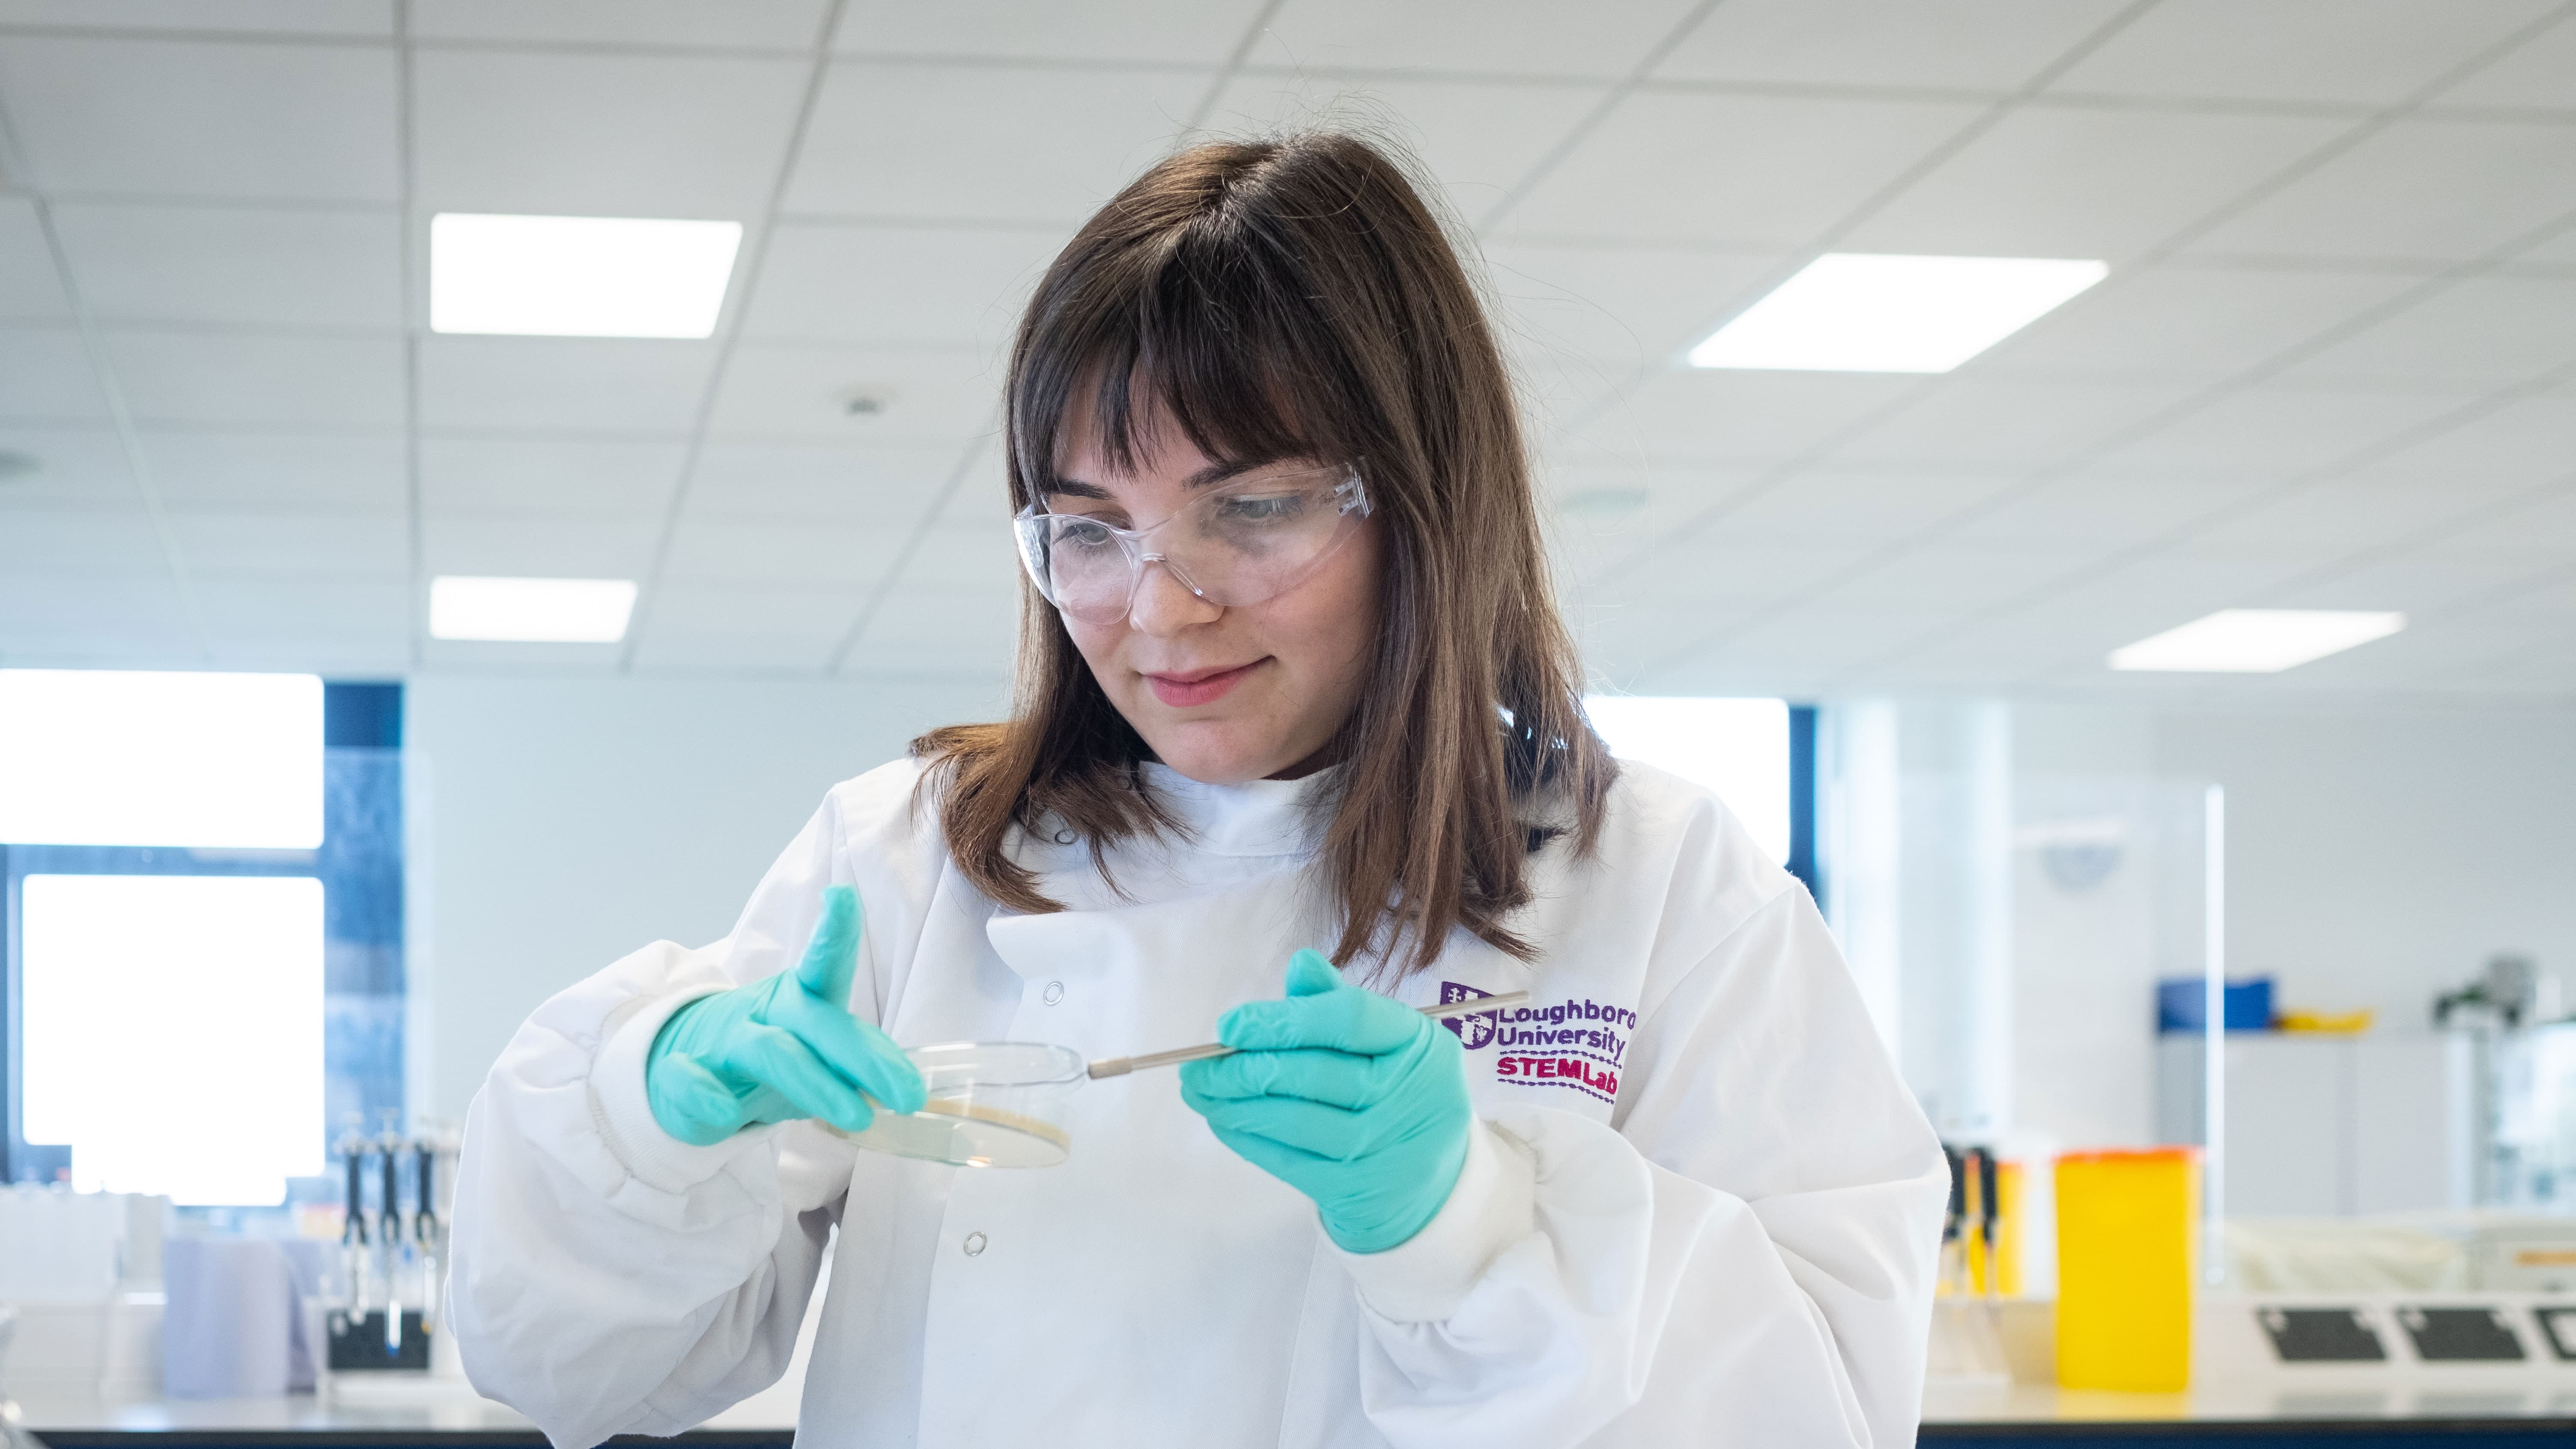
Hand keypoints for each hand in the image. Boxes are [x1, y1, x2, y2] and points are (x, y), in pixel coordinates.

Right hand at [645, 886, 925, 1145]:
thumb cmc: (770, 1053)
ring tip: (858, 1119)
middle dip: (864, 1057)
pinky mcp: (681, 1078)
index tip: (844, 895)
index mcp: (800, 997)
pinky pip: (689, 1081)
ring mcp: (723, 1042)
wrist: (686, 1068)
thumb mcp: (816, 1050)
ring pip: (769, 1051)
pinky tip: (725, 1113)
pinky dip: (706, 1096)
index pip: (824, 963)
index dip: (835, 930)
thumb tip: (915, 1087)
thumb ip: (860, 1059)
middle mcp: (765, 1011)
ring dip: (815, 1083)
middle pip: (815, 1022)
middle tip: (909, 1096)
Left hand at [1180, 949, 1472, 1253]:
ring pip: (1299, 1121)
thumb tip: (1300, 964)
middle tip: (1198, 1066)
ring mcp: (1389, 1145)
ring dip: (1238, 1106)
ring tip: (1201, 1092)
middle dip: (1246, 1067)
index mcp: (1420, 1041)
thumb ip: (1335, 1003)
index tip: (1229, 1025)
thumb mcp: (1381, 1041)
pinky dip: (1251, 1141)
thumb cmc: (1393, 1090)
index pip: (1349, 1018)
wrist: (1432, 1179)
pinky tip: (1224, 1122)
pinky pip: (1293, 1162)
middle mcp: (1413, 1093)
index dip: (1284, 1020)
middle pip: (1317, 1072)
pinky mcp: (1362, 1188)